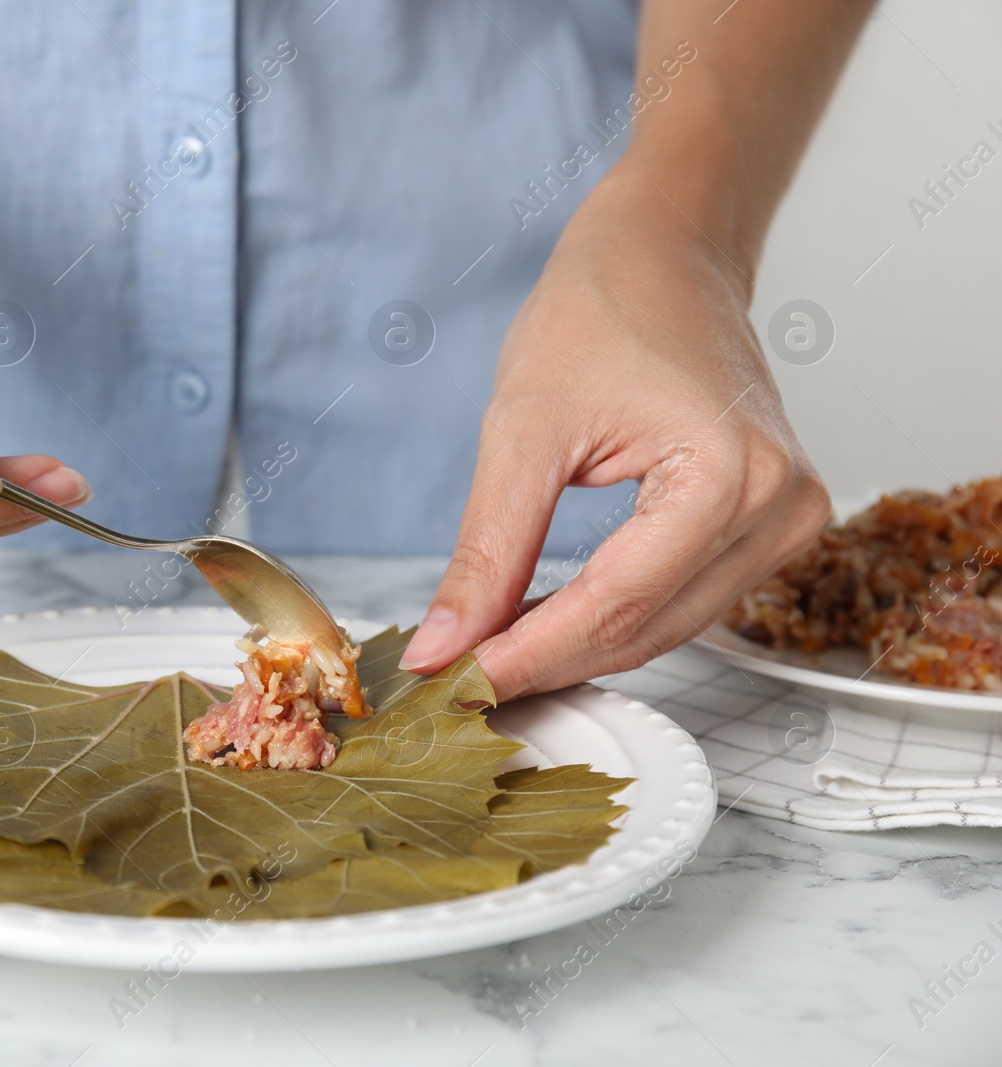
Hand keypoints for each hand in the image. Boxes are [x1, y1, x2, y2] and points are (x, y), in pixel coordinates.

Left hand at [400, 170, 830, 697]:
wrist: (663, 255)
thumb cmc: (602, 311)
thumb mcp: (521, 428)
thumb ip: (486, 551)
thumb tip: (445, 644)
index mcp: (729, 474)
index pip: (614, 605)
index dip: (526, 656)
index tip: (454, 684)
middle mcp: (778, 506)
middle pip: (643, 629)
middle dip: (543, 661)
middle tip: (455, 677)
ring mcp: (787, 520)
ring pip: (663, 629)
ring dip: (575, 648)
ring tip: (488, 649)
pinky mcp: (771, 524)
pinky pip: (682, 601)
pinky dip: (610, 618)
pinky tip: (544, 619)